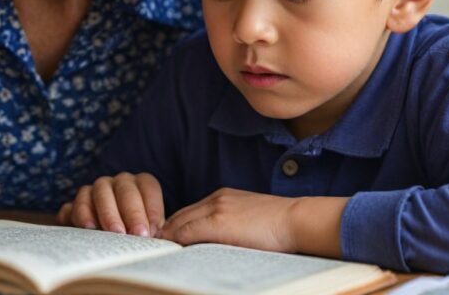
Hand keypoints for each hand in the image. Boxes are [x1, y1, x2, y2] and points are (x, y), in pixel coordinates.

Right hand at [57, 172, 163, 236]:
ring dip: (108, 212)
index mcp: (140, 184)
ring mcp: (95, 191)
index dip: (152, 207)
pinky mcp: (75, 205)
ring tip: (114, 233)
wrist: (103, 241)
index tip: (153, 230)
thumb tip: (157, 236)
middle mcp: (118, 183)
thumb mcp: (148, 230)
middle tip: (137, 234)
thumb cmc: (134, 234)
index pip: (148, 186)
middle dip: (132, 212)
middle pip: (125, 188)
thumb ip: (153, 228)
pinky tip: (89, 228)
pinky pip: (75, 203)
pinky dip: (82, 214)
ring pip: (100, 191)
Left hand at [161, 189, 347, 256]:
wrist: (295, 219)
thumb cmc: (279, 225)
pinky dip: (175, 241)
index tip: (166, 239)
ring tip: (157, 251)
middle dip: (166, 231)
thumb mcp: (249, 218)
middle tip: (153, 246)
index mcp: (223, 197)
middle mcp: (216, 199)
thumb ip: (230, 224)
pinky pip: (188, 232)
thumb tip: (215, 241)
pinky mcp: (217, 222)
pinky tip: (170, 251)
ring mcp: (215, 209)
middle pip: (180, 215)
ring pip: (180, 223)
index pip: (190, 212)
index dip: (176, 226)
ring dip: (167, 237)